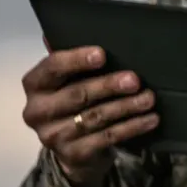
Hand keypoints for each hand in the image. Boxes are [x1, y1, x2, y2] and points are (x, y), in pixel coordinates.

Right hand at [20, 44, 158, 186]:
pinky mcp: (73, 155)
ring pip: (95, 118)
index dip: (76, 60)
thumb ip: (71, 58)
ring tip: (149, 98)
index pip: (52, 68)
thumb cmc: (76, 100)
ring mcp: (53, 136)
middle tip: (135, 79)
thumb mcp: (70, 78)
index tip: (102, 54)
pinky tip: (151, 119)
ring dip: (126, 107)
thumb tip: (58, 31)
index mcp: (35, 85)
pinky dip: (132, 127)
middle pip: (77, 95)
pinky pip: (107, 138)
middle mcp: (37, 111)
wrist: (75, 150)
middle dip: (109, 85)